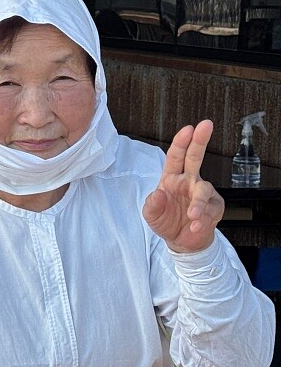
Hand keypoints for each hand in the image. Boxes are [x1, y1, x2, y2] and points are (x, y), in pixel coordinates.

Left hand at [142, 120, 224, 253]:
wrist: (181, 241)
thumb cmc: (166, 221)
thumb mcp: (151, 214)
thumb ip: (152, 205)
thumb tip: (157, 193)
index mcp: (171, 178)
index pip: (176, 156)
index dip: (181, 142)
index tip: (188, 129)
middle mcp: (188, 181)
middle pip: (195, 157)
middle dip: (200, 140)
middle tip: (205, 125)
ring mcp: (202, 194)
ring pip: (204, 190)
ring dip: (198, 204)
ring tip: (191, 216)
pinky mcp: (215, 208)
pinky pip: (211, 210)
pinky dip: (203, 219)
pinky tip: (196, 226)